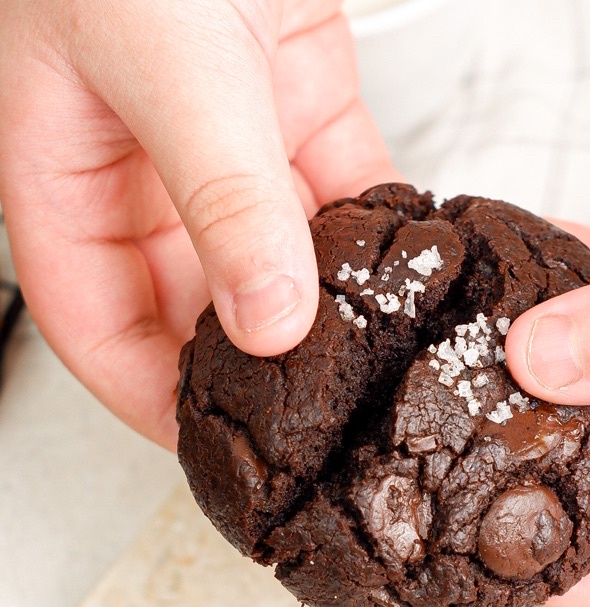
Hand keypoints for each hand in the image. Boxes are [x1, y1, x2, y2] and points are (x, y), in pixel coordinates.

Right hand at [0, 0, 400, 447]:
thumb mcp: (170, 64)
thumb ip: (221, 198)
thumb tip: (268, 320)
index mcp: (69, 172)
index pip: (93, 322)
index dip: (146, 394)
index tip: (209, 447)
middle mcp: (148, 167)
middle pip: (190, 302)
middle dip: (244, 362)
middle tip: (305, 420)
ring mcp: (232, 141)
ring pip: (274, 253)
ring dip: (323, 301)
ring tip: (370, 363)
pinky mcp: (302, 102)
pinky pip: (337, 190)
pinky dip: (372, 230)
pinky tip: (407, 267)